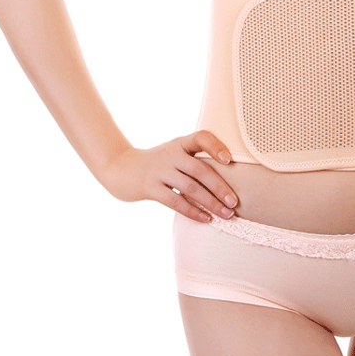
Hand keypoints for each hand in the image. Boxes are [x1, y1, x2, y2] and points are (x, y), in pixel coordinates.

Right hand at [100, 130, 238, 223]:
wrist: (119, 167)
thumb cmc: (157, 163)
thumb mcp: (174, 153)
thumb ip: (194, 160)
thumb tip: (228, 180)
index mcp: (180, 143)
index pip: (201, 137)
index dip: (216, 147)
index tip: (229, 160)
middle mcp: (171, 154)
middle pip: (200, 170)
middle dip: (220, 188)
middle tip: (235, 202)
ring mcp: (159, 171)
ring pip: (190, 188)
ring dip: (211, 203)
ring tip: (226, 214)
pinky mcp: (150, 187)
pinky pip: (175, 201)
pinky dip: (192, 211)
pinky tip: (206, 218)